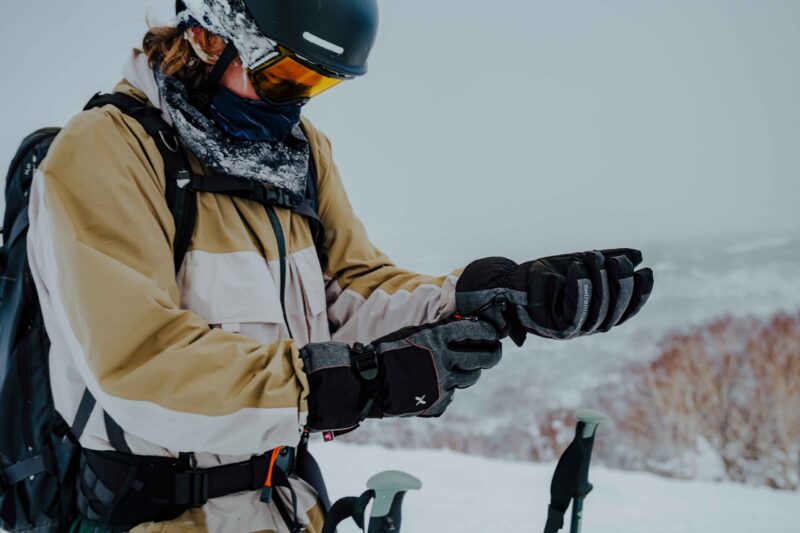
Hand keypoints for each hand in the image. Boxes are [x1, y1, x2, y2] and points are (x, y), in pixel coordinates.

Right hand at [300, 318, 501, 434]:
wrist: (368, 382)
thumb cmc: (389, 352)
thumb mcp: (415, 334)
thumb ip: (440, 332)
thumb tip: (467, 327)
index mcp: (439, 339)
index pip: (477, 332)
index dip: (490, 332)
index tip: (494, 333)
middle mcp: (445, 361)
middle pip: (484, 358)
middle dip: (493, 353)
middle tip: (494, 350)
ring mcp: (443, 384)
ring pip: (471, 377)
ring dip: (471, 370)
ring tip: (467, 367)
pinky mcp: (438, 402)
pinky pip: (452, 393)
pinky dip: (448, 387)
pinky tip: (436, 382)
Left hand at [455, 248, 653, 344]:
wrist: (509, 282)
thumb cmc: (543, 274)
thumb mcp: (580, 263)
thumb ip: (607, 261)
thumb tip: (637, 255)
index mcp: (595, 314)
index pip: (626, 311)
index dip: (639, 295)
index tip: (647, 271)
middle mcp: (585, 326)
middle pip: (614, 314)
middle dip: (620, 286)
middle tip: (618, 261)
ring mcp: (569, 331)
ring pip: (597, 313)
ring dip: (599, 283)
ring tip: (593, 257)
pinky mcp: (552, 329)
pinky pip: (574, 313)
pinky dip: (579, 289)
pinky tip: (578, 267)